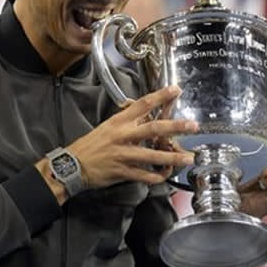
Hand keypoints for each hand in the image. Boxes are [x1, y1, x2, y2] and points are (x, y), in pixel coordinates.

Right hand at [68, 86, 197, 189]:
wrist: (74, 164)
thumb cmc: (92, 144)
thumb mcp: (108, 126)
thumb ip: (127, 120)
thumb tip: (144, 112)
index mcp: (119, 121)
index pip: (142, 104)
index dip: (160, 96)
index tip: (176, 90)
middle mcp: (123, 135)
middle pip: (153, 128)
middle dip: (175, 127)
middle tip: (192, 125)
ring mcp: (123, 154)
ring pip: (152, 155)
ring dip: (172, 157)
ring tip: (188, 158)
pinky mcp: (122, 171)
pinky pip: (144, 175)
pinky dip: (157, 176)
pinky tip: (165, 174)